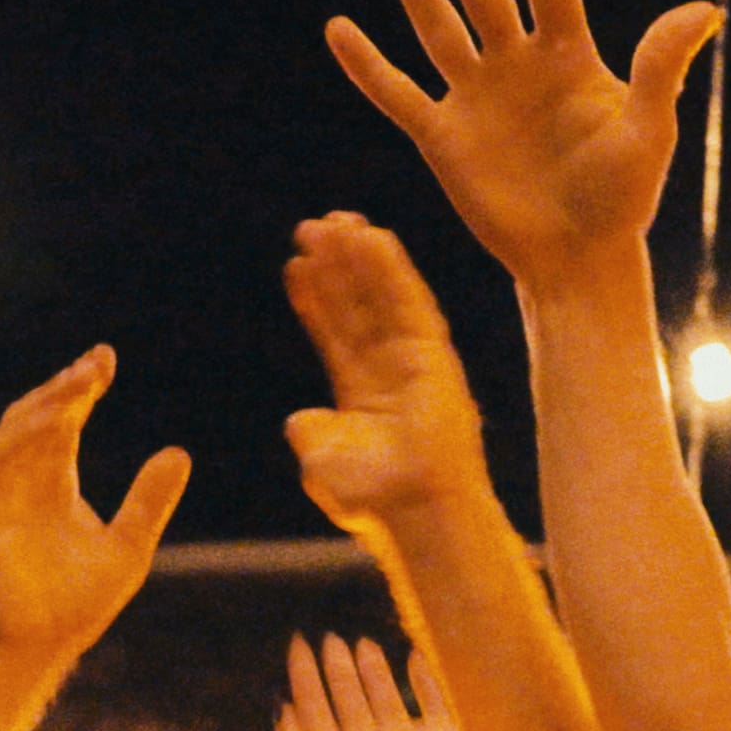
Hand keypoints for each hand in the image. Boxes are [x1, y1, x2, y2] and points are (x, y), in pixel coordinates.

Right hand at [0, 346, 189, 663]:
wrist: (34, 647)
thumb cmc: (75, 606)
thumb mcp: (127, 546)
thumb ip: (149, 501)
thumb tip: (179, 452)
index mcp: (54, 484)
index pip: (66, 424)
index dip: (82, 390)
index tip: (106, 361)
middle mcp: (24, 480)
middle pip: (42, 417)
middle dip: (68, 386)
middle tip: (99, 361)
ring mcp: (0, 492)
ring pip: (18, 430)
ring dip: (48, 402)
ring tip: (84, 380)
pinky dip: (24, 436)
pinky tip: (56, 419)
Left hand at [284, 214, 487, 526]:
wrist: (413, 510)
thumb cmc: (371, 499)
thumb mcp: (321, 461)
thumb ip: (310, 434)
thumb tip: (298, 419)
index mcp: (363, 396)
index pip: (335, 335)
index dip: (315, 299)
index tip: (293, 264)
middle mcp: (391, 374)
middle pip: (357, 308)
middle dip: (335, 269)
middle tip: (311, 227)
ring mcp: (416, 363)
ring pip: (383, 299)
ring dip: (361, 259)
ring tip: (336, 220)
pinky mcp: (436, 358)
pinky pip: (411, 304)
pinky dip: (392, 271)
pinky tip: (372, 238)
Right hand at [326, 0, 717, 289]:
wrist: (578, 259)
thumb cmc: (622, 199)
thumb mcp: (648, 132)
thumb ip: (661, 69)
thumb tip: (704, 9)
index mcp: (569, 55)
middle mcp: (517, 65)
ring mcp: (476, 98)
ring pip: (438, 27)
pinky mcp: (444, 138)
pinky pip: (398, 95)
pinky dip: (369, 66)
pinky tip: (339, 30)